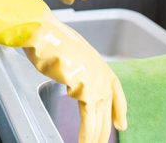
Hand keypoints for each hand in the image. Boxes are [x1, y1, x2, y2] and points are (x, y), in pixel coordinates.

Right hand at [24, 15, 127, 142]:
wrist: (44, 34)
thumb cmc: (48, 40)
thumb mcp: (68, 54)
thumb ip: (75, 68)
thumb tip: (71, 79)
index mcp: (99, 63)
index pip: (116, 92)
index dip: (119, 110)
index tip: (121, 124)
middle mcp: (102, 73)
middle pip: (106, 109)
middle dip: (103, 130)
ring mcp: (97, 82)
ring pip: (99, 117)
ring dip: (95, 136)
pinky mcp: (87, 91)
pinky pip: (89, 119)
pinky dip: (87, 134)